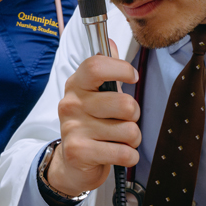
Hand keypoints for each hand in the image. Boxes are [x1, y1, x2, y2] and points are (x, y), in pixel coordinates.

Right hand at [47, 39, 140, 196]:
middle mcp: (71, 103)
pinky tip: (119, 154)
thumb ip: (105, 69)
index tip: (133, 77)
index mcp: (76, 85)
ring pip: (129, 130)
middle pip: (124, 103)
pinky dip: (129, 156)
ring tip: (119, 139)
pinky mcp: (79, 152)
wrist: (72, 164)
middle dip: (134, 116)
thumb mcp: (95, 95)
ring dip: (132, 139)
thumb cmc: (90, 125)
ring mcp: (73, 128)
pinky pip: (123, 152)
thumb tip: (110, 41)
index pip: (97, 66)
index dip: (122, 69)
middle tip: (124, 121)